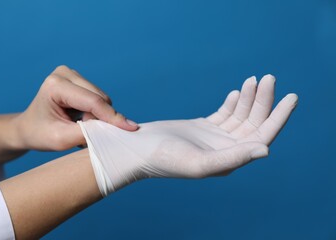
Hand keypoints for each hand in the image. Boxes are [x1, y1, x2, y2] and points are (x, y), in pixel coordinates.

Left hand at [15, 65, 137, 150]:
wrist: (28, 128)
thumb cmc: (39, 134)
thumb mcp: (61, 140)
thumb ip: (88, 134)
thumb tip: (116, 129)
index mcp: (55, 85)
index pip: (92, 101)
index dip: (112, 116)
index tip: (131, 129)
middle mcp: (65, 73)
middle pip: (99, 98)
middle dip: (100, 119)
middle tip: (85, 133)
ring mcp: (72, 74)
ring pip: (101, 98)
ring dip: (97, 116)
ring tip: (79, 125)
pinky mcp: (78, 79)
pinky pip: (98, 97)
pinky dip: (95, 112)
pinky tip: (82, 118)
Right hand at [79, 75, 297, 195]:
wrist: (139, 149)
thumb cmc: (164, 158)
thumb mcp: (200, 162)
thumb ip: (233, 158)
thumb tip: (266, 149)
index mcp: (230, 160)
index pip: (262, 137)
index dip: (278, 117)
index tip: (290, 97)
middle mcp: (226, 150)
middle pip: (253, 123)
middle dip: (263, 101)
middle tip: (269, 77)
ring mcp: (215, 138)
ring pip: (241, 116)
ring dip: (250, 98)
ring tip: (255, 79)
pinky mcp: (204, 127)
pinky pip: (226, 114)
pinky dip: (234, 103)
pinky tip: (238, 92)